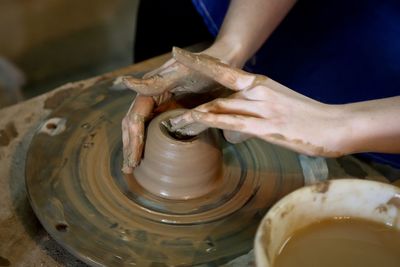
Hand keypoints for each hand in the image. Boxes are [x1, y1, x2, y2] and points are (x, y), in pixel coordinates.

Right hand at [118, 50, 224, 173]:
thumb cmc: (208, 65)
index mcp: (151, 88)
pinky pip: (158, 130)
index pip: (135, 117)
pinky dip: (150, 144)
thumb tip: (125, 83)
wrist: (227, 64)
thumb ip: (156, 80)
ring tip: (132, 167)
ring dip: (136, 147)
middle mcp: (153, 98)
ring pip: (143, 129)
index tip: (134, 158)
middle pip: (133, 125)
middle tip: (129, 168)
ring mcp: (162, 106)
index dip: (133, 138)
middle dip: (130, 146)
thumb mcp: (184, 71)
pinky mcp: (173, 113)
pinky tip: (149, 157)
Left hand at [168, 48, 348, 156]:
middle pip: (218, 91)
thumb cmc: (307, 115)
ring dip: (196, 114)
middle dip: (192, 96)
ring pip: (221, 107)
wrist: (335, 126)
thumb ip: (254, 106)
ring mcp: (262, 109)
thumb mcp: (278, 103)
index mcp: (261, 83)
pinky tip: (195, 121)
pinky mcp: (266, 128)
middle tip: (169, 98)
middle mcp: (259, 91)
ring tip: (175, 120)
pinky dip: (212, 121)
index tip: (178, 54)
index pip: (224, 70)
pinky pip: (233, 122)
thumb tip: (234, 115)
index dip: (200, 63)